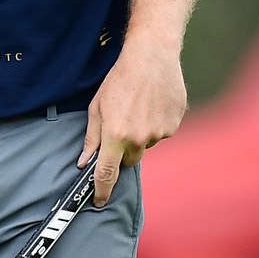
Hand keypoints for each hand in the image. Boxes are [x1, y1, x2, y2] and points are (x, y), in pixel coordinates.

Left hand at [79, 37, 186, 206]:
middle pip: (129, 161)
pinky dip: (155, 125)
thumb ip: (91, 138)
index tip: (99, 200)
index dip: (102, 190)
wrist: (151, 57)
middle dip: (122, 152)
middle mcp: (139, 139)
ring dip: (140, 135)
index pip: (107, 173)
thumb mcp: (97, 107)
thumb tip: (84, 161)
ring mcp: (159, 133)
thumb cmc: (119, 80)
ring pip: (146, 146)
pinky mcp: (174, 125)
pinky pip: (161, 134)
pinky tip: (152, 105)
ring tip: (138, 108)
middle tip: (119, 128)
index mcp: (115, 135)